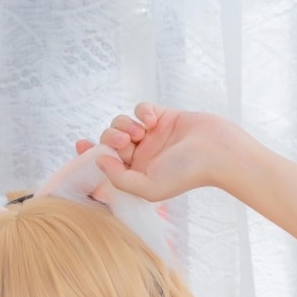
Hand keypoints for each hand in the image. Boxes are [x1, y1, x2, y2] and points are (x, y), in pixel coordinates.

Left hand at [74, 104, 244, 202]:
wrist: (217, 151)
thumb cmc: (187, 174)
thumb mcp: (148, 187)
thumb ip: (119, 179)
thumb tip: (99, 161)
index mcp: (136, 175)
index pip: (106, 165)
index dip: (90, 155)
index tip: (80, 145)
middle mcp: (142, 156)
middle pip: (110, 141)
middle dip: (111, 139)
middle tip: (125, 143)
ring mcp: (151, 136)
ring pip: (122, 123)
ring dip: (125, 125)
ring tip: (141, 132)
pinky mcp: (162, 117)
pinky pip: (140, 109)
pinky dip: (142, 111)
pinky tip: (152, 120)